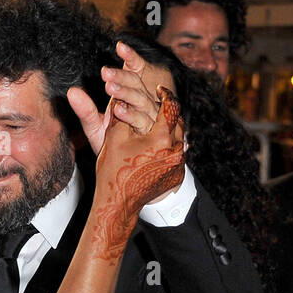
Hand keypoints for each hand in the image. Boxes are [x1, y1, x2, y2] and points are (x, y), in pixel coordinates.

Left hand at [68, 40, 171, 153]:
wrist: (127, 175)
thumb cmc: (113, 148)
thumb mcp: (95, 128)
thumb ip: (85, 110)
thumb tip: (71, 91)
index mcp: (131, 98)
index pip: (135, 72)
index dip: (131, 58)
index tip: (120, 46)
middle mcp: (142, 106)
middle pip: (137, 85)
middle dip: (122, 77)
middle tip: (105, 72)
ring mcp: (149, 120)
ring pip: (142, 100)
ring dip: (126, 93)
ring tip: (110, 87)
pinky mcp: (153, 136)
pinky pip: (144, 122)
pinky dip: (132, 115)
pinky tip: (119, 109)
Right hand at [93, 83, 184, 220]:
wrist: (118, 203)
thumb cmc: (113, 169)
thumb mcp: (114, 136)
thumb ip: (122, 111)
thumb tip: (122, 93)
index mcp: (161, 139)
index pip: (170, 107)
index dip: (165, 95)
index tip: (160, 89)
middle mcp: (175, 152)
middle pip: (178, 122)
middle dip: (169, 112)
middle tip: (160, 105)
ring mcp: (178, 166)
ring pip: (179, 138)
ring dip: (170, 129)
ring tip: (158, 124)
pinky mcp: (177, 176)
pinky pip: (177, 155)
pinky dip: (169, 147)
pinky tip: (157, 145)